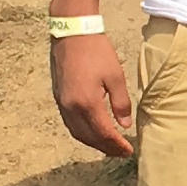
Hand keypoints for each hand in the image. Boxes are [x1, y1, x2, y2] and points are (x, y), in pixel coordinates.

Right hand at [51, 33, 133, 156]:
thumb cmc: (96, 51)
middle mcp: (71, 107)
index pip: (103, 133)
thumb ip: (121, 103)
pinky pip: (70, 124)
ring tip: (109, 145)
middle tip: (121, 152)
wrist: (71, 33)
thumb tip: (124, 125)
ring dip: (93, 142)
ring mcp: (62, 103)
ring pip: (77, 133)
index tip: (128, 151)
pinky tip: (93, 131)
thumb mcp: (115, 76)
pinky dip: (82, 132)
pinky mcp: (58, 98)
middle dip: (106, 148)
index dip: (116, 145)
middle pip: (89, 137)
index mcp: (87, 102)